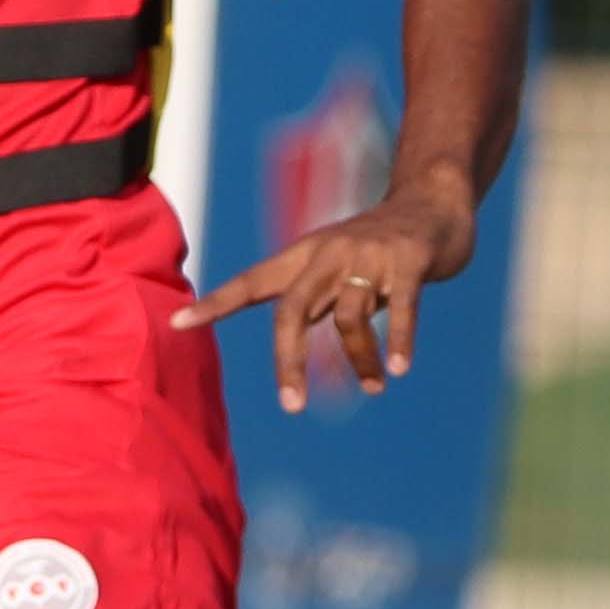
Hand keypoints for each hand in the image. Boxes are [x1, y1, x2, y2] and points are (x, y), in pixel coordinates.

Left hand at [177, 177, 474, 414]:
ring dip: (360, 359)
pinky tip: (399, 368)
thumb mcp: (333, 268)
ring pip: (350, 317)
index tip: (177, 323)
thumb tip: (289, 351)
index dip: (214, 303)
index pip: (250, 282)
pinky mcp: (409, 260)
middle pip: (292, 310)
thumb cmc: (376, 246)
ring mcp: (369, 254)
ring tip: (374, 387)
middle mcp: (329, 253)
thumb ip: (312, 302)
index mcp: (303, 256)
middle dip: (288, 360)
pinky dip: (398, 339)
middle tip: (292, 405)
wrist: (432, 203)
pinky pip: (401, 306)